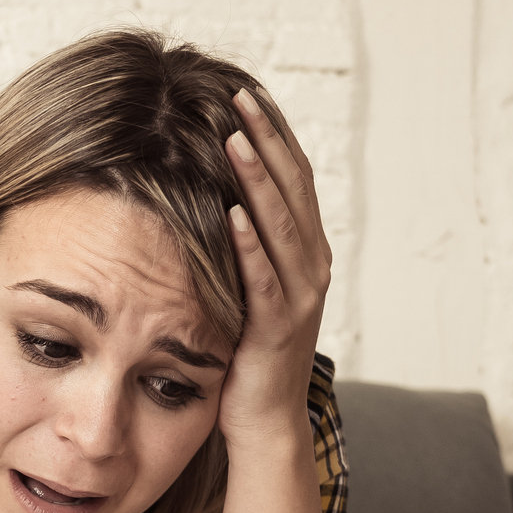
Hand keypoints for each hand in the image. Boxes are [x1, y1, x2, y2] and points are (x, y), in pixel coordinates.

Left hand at [219, 87, 332, 452]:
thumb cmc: (245, 352)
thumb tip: (201, 192)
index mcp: (305, 251)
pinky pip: (263, 277)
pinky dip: (248, 243)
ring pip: (280, 225)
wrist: (265, 420)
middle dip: (266, 138)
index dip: (274, 133)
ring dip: (258, 180)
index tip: (248, 91)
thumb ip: (235, 243)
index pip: (294, 178)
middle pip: (292, 188)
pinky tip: (230, 212)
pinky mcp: (277, 326)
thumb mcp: (243, 285)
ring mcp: (299, 296)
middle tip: (240, 94)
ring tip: (235, 138)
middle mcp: (311, 265)